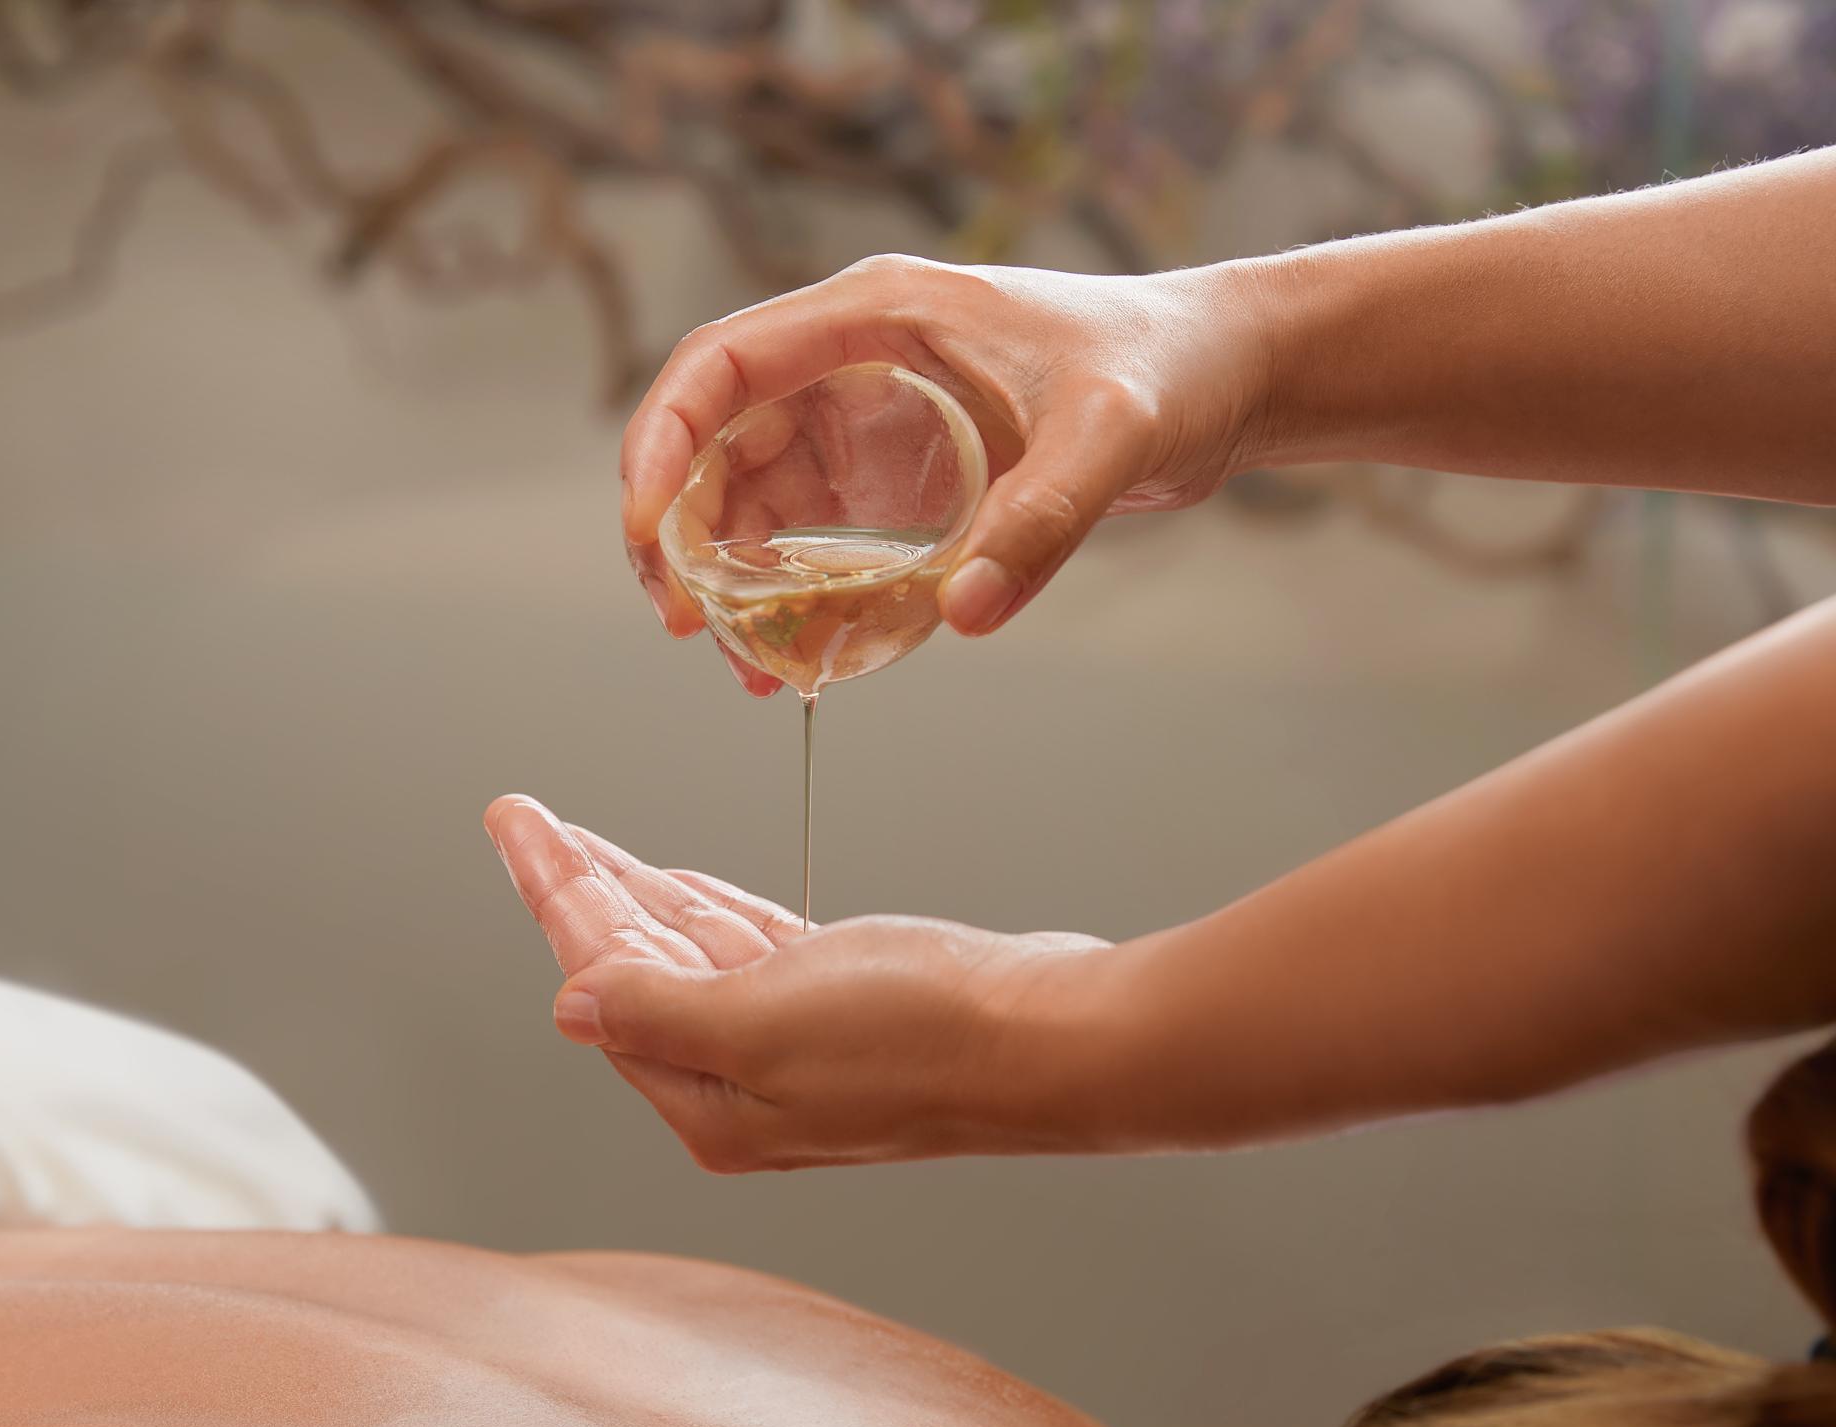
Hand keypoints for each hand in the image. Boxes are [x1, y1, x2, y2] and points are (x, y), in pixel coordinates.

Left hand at [484, 794, 1113, 1171]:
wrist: (1060, 1042)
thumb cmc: (922, 1037)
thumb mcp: (764, 1021)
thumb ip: (660, 1009)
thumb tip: (571, 1006)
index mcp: (710, 1101)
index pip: (603, 980)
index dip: (555, 892)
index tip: (516, 822)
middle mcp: (744, 1084)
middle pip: (635, 965)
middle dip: (580, 887)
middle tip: (526, 818)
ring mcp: (798, 1047)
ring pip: (692, 954)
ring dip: (638, 892)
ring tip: (579, 841)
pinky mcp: (850, 1009)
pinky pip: (753, 953)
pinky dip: (712, 912)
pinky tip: (676, 883)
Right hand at [622, 253, 1271, 686]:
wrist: (1223, 378)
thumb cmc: (1166, 368)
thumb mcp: (1111, 437)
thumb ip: (1041, 521)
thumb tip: (963, 615)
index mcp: (873, 315)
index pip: (722, 365)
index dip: (663, 442)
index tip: (650, 531)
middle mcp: (849, 362)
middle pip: (712, 440)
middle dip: (678, 531)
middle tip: (682, 623)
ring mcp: (864, 421)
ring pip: (747, 499)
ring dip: (724, 579)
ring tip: (742, 665)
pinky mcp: (889, 477)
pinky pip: (803, 539)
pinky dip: (782, 598)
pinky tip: (793, 661)